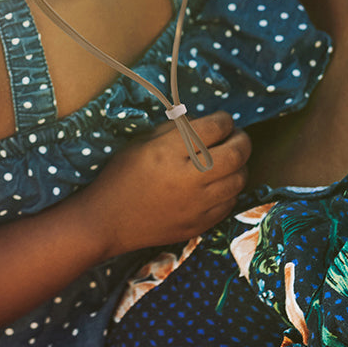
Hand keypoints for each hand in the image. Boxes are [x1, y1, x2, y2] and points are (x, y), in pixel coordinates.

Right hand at [80, 111, 251, 256]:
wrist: (105, 221)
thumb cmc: (121, 175)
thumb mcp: (144, 140)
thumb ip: (178, 128)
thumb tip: (208, 122)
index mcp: (171, 151)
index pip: (217, 127)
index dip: (224, 120)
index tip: (222, 121)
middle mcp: (188, 178)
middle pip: (237, 153)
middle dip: (242, 140)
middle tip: (235, 137)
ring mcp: (196, 206)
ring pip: (239, 180)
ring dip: (239, 166)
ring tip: (228, 160)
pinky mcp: (197, 226)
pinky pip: (229, 204)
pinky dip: (230, 190)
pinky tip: (219, 184)